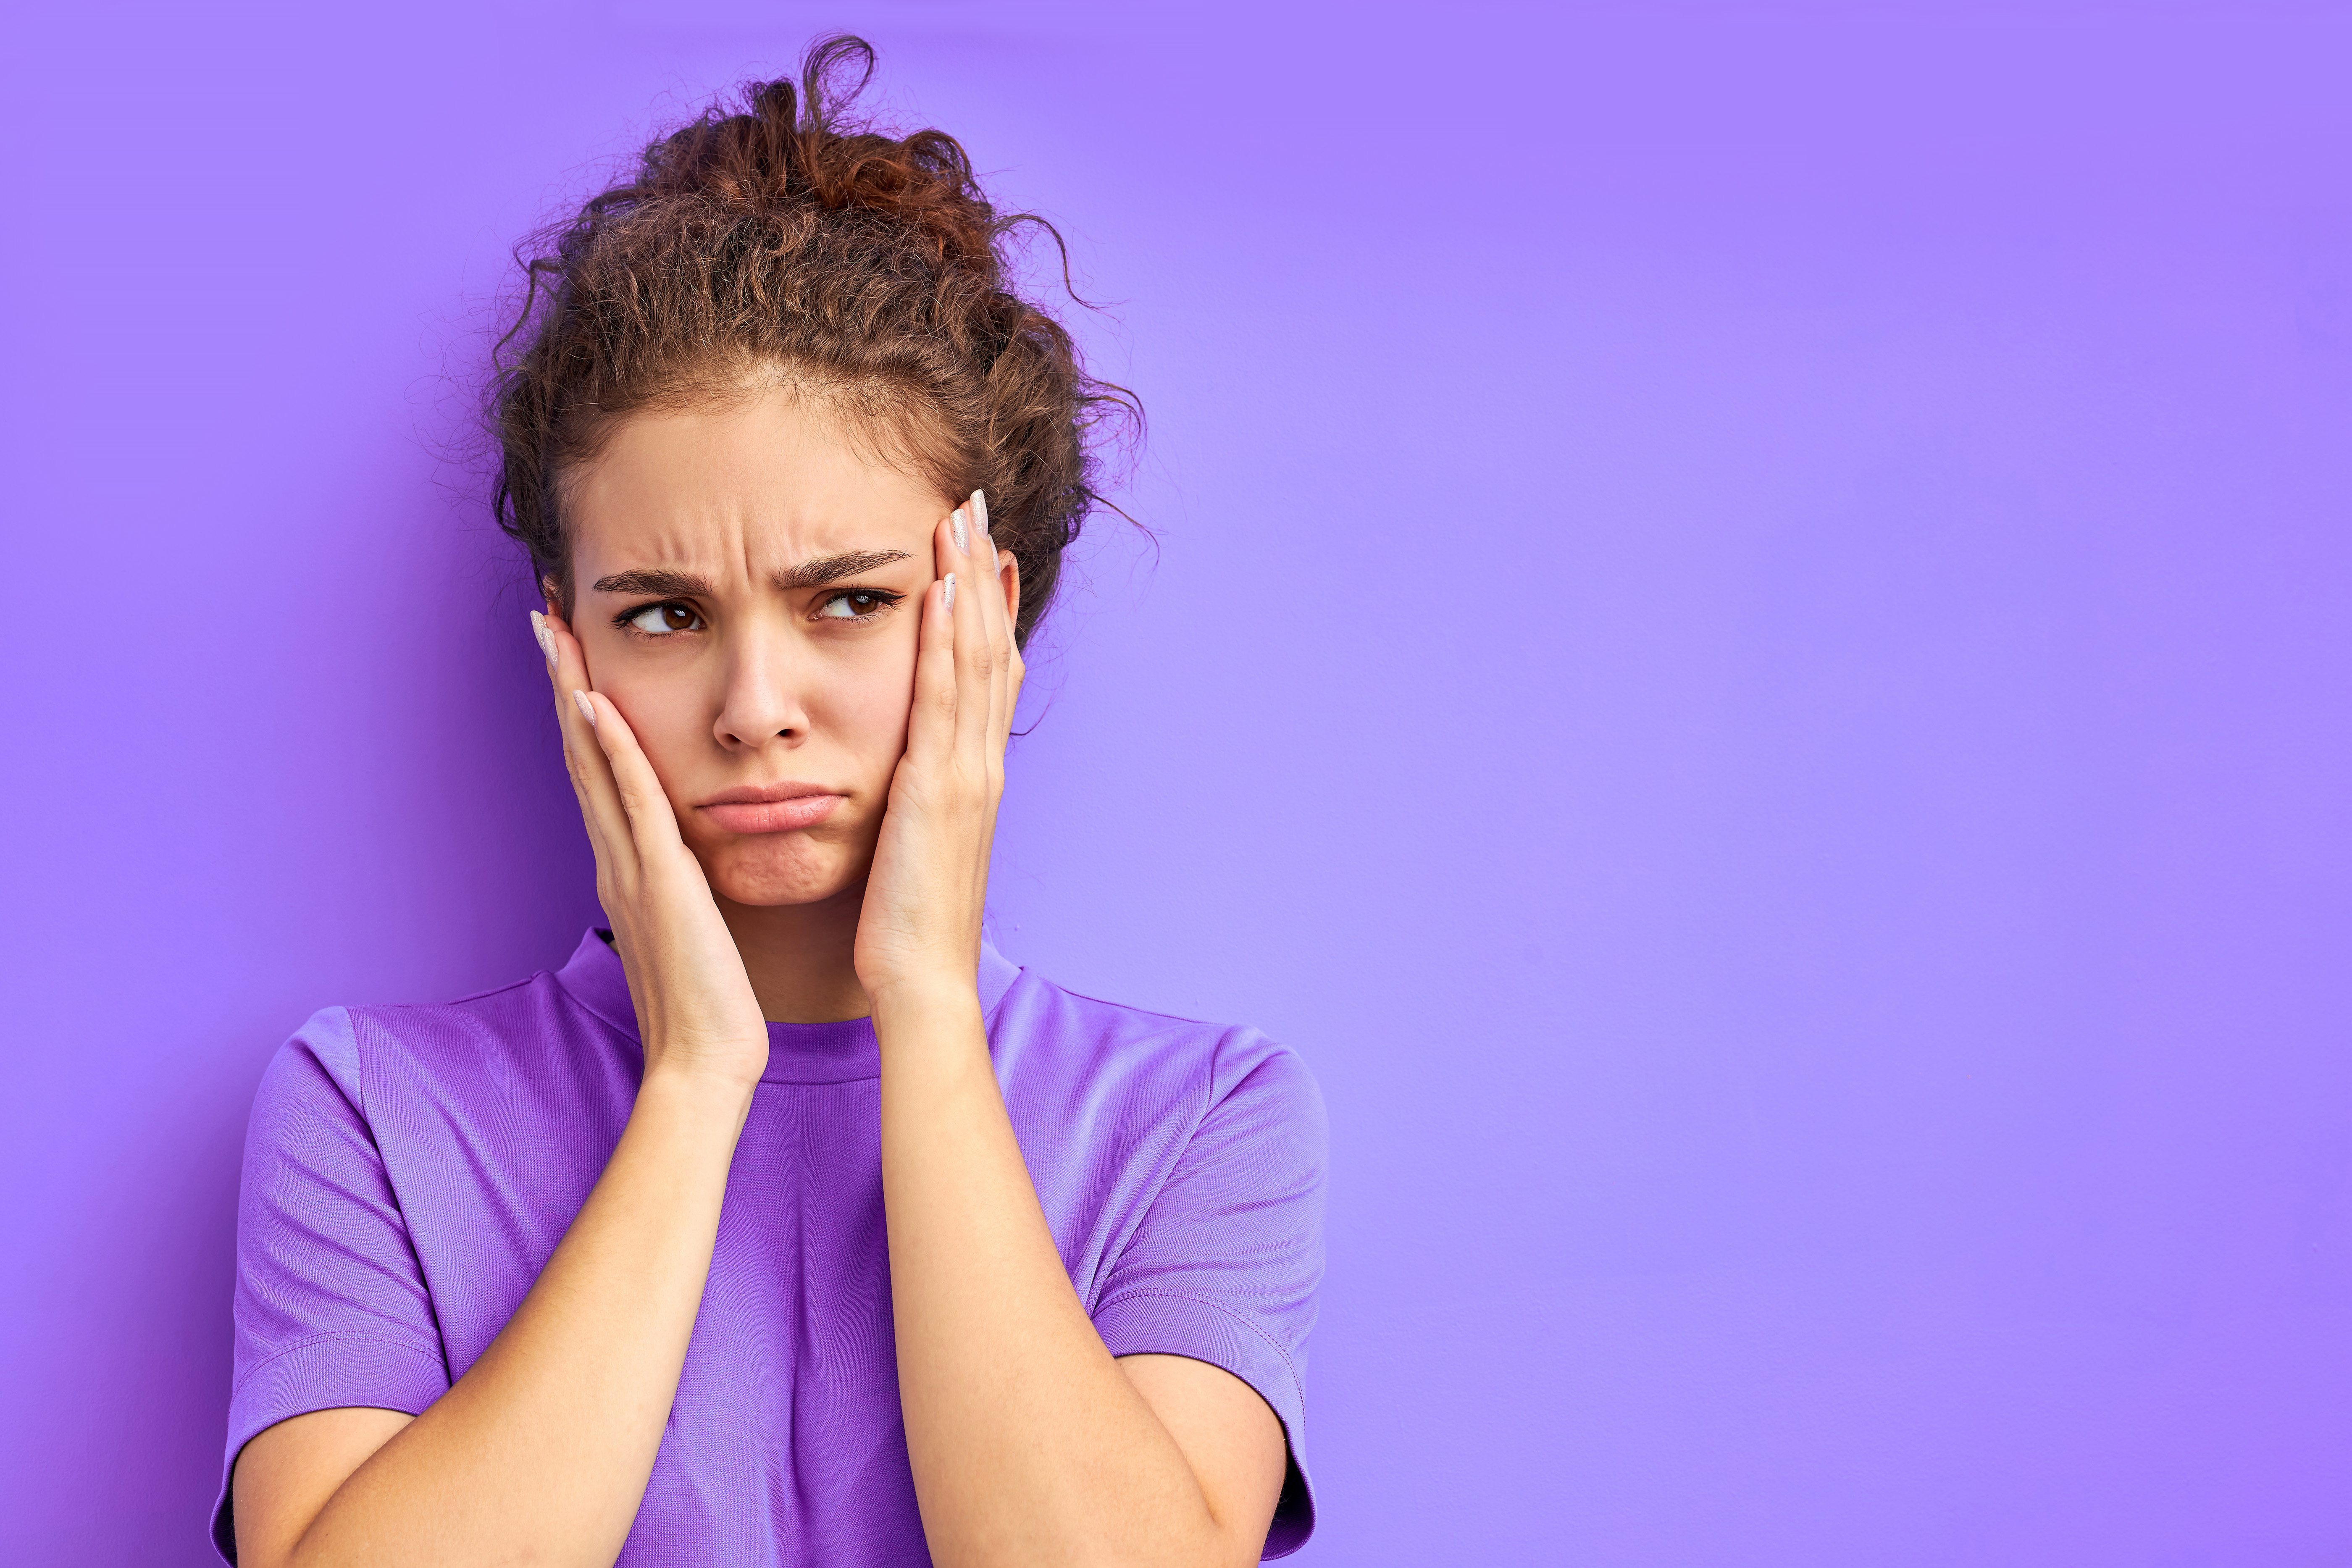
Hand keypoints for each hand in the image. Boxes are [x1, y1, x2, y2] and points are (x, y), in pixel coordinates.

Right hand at [534, 606, 769, 1091]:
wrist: (705, 1061)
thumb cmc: (711, 1000)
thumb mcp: (694, 923)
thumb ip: (682, 885)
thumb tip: (688, 855)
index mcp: (632, 866)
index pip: (601, 770)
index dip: (584, 705)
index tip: (574, 647)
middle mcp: (619, 857)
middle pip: (582, 751)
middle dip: (563, 678)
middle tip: (546, 612)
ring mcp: (631, 866)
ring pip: (594, 763)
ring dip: (574, 692)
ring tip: (557, 629)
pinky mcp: (658, 880)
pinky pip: (630, 802)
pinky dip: (609, 751)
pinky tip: (594, 701)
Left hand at [854, 490, 1022, 1010]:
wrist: (919, 984)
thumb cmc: (905, 927)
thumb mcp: (915, 847)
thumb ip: (917, 803)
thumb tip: (908, 772)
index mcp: (970, 778)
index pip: (983, 675)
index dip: (985, 609)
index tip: (980, 551)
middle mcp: (978, 764)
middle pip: (987, 649)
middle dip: (981, 574)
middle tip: (974, 506)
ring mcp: (966, 772)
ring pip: (973, 657)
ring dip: (969, 584)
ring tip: (960, 519)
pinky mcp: (940, 786)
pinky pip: (946, 695)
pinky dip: (950, 638)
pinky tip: (945, 588)